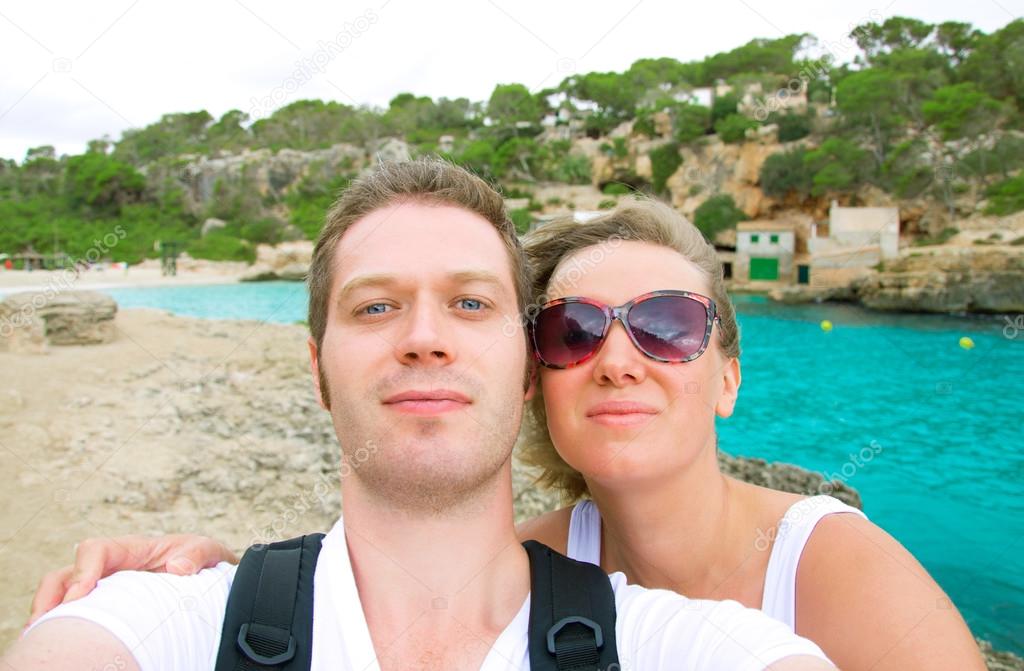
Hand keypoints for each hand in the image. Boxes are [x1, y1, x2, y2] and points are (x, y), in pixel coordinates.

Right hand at [27, 534, 237, 627]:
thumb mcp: (208, 550)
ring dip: (50, 614)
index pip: (96, 550)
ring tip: (43, 638)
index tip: (80, 595)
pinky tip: (65, 645)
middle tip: (43, 625)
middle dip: (51, 597)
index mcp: (133, 550)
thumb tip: (178, 567)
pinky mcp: (104, 608)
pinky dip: (63, 627)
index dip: (83, 570)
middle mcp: (111, 568)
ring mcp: (103, 588)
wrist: (207, 578)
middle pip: (66, 575)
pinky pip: (76, 615)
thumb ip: (197, 554)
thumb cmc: (201, 561)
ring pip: (62, 595)